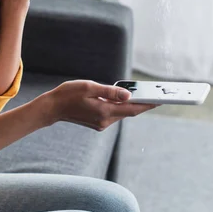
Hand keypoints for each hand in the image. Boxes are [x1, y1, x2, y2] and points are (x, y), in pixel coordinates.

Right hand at [43, 80, 159, 129]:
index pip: (132, 109)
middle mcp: (104, 120)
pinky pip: (113, 114)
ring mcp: (101, 123)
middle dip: (141, 104)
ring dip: (128, 105)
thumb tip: (128, 95)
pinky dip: (118, 107)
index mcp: (104, 111)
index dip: (147, 105)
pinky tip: (120, 99)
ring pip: (120, 113)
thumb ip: (110, 92)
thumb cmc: (69, 94)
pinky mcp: (97, 122)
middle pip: (128, 112)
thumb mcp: (90, 87)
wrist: (52, 107)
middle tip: (154, 95)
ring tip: (140, 95)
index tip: (159, 101)